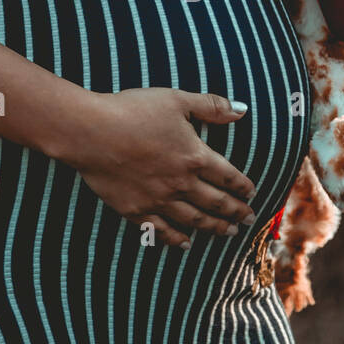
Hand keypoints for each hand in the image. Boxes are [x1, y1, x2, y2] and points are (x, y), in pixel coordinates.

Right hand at [60, 88, 257, 248]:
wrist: (91, 131)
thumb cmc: (133, 110)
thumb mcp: (176, 99)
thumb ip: (211, 106)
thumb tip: (242, 110)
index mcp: (195, 156)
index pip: (228, 177)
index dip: (243, 187)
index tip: (253, 195)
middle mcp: (181, 183)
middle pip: (216, 203)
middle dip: (236, 212)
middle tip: (249, 220)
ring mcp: (158, 200)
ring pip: (194, 220)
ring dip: (215, 228)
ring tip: (228, 233)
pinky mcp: (135, 210)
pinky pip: (161, 231)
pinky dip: (177, 240)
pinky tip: (186, 243)